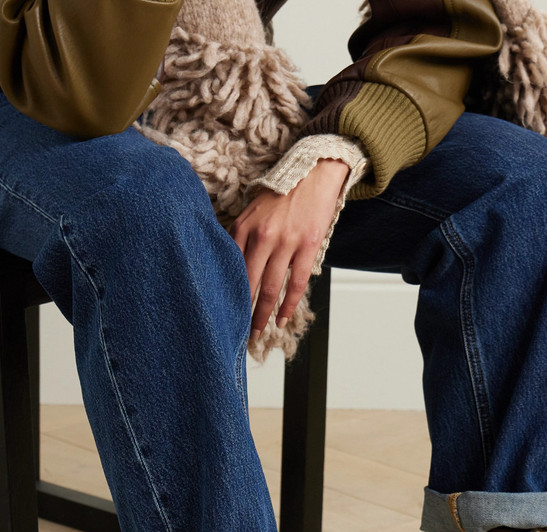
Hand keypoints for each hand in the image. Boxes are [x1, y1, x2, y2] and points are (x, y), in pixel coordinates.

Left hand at [228, 158, 349, 340]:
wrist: (313, 172)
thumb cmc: (281, 192)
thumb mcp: (251, 209)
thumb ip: (240, 234)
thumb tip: (228, 263)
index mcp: (243, 227)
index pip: (230, 268)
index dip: (225, 293)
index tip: (221, 312)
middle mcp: (262, 235)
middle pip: (247, 282)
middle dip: (241, 311)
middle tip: (236, 332)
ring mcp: (285, 242)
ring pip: (270, 287)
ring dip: (263, 314)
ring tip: (257, 332)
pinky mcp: (307, 246)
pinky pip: (296, 283)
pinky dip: (288, 305)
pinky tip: (282, 319)